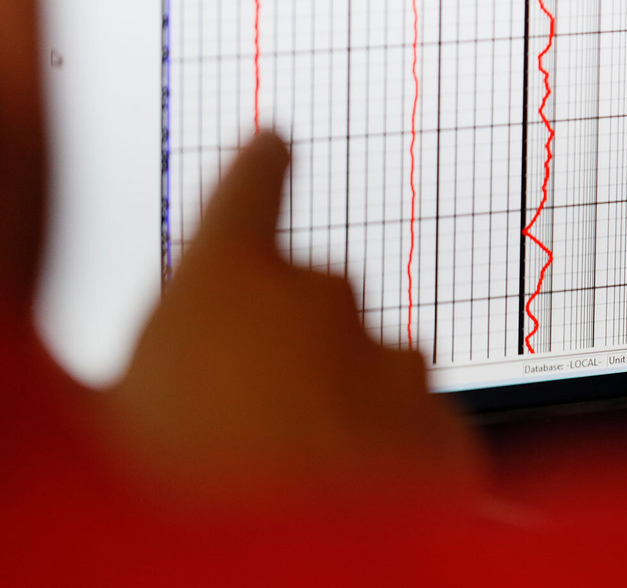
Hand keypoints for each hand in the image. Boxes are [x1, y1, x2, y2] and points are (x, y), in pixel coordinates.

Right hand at [102, 132, 481, 504]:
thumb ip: (182, 340)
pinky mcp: (444, 430)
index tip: (275, 143)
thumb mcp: (119, 400)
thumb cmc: (159, 488)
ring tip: (291, 478)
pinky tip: (350, 502)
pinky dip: (399, 459)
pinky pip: (426, 430)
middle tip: (245, 425)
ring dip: (349, 407)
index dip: (262, 167)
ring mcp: (394, 363)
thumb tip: (203, 343)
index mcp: (226, 276)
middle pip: (324, 302)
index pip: (251, 187)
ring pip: (381, 369)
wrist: (253, 574)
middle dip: (297, 351)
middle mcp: (324, 298)